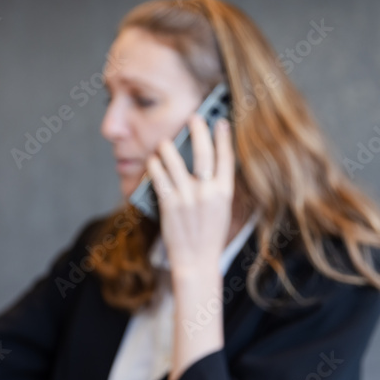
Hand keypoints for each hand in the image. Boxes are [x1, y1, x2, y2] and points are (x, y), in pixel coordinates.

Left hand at [145, 116, 234, 275]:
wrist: (196, 262)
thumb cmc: (208, 235)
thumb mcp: (221, 210)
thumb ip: (216, 187)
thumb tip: (206, 163)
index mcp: (225, 192)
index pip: (226, 157)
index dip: (223, 137)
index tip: (220, 121)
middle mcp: (207, 192)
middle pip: (202, 152)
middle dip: (197, 130)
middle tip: (192, 118)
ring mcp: (187, 198)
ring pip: (174, 160)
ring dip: (167, 147)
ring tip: (165, 143)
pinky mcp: (169, 204)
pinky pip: (158, 176)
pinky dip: (154, 165)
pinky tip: (153, 160)